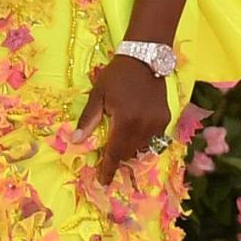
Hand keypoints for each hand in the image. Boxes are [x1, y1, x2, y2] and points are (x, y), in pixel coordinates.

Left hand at [72, 55, 170, 183]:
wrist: (144, 58)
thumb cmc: (116, 76)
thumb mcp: (98, 95)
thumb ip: (88, 120)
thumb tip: (76, 141)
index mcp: (125, 121)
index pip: (115, 153)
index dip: (108, 169)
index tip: (103, 182)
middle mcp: (143, 126)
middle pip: (129, 153)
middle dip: (118, 156)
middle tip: (109, 151)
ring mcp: (157, 123)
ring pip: (142, 147)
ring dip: (131, 147)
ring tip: (123, 137)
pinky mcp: (165, 119)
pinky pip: (153, 138)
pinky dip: (143, 138)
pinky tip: (137, 127)